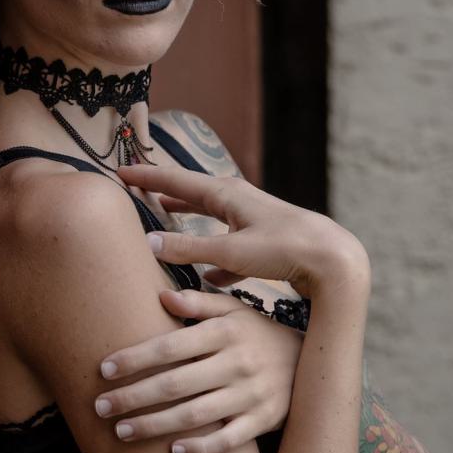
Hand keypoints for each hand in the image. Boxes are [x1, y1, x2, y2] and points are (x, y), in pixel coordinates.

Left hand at [94, 288, 301, 452]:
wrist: (313, 361)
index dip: (136, 358)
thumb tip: (161, 296)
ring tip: (121, 432)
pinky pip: (228, 441)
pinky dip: (201, 449)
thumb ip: (198, 303)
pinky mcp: (264, 421)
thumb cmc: (258, 334)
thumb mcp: (234, 310)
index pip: (171, 345)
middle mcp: (237, 363)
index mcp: (225, 332)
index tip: (104, 369)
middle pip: (176, 383)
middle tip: (100, 407)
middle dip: (133, 397)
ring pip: (196, 415)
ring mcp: (251, 395)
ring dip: (155, 425)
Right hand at [118, 162, 369, 298]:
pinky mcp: (264, 244)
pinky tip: (209, 279)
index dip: (146, 177)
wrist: (332, 260)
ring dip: (187, 221)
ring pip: (210, 219)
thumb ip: (189, 248)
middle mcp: (238, 201)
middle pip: (192, 194)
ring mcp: (252, 222)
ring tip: (165, 222)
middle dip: (165, 192)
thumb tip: (149, 242)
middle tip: (138, 188)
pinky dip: (215, 260)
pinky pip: (229, 248)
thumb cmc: (283, 249)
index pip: (176, 180)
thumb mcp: (230, 250)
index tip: (120, 172)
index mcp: (226, 194)